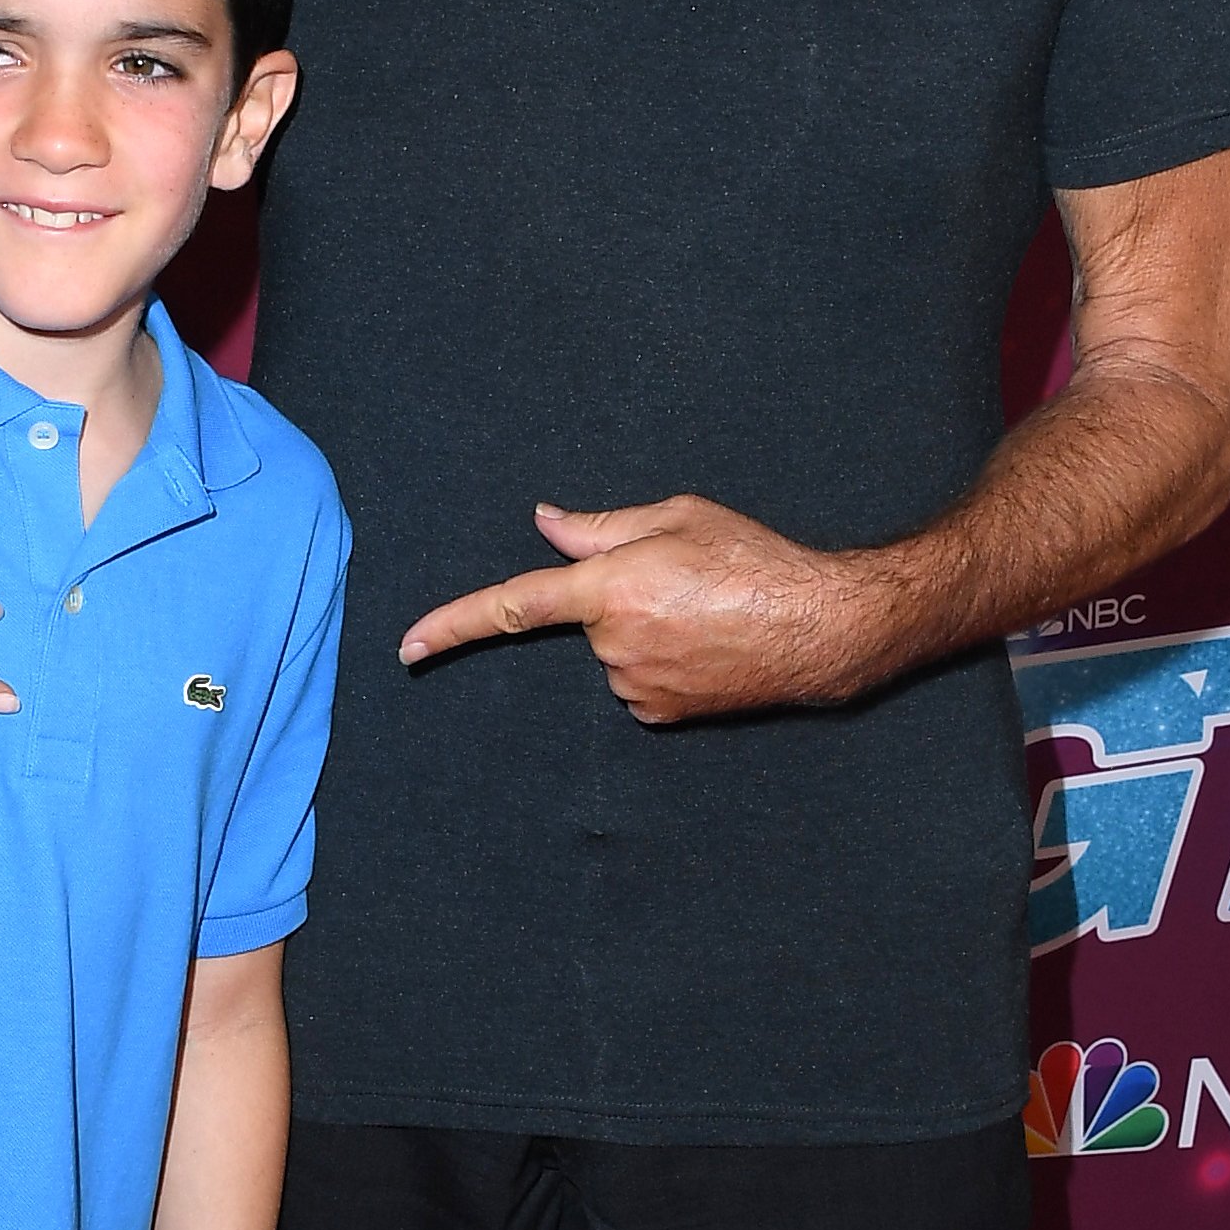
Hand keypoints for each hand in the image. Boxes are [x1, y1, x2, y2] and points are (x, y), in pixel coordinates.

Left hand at [399, 495, 881, 725]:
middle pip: (587, 618)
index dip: (452, 625)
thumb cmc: (754, 559)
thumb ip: (600, 526)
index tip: (408, 647)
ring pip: (613, 652)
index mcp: (610, 587)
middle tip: (684, 581)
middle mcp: (614, 643)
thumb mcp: (677, 516)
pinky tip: (708, 646)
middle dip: (619, 598)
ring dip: (644, 631)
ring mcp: (635, 686)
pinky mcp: (660, 714)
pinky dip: (662, 663)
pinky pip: (638, 682)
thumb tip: (544, 523)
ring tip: (706, 613)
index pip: (513, 606)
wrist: (821, 627)